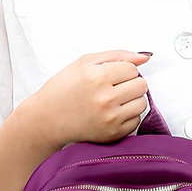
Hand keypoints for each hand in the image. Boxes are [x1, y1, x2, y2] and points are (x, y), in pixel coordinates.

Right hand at [33, 49, 151, 146]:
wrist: (47, 119)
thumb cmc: (63, 89)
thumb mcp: (84, 63)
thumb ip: (117, 56)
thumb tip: (144, 58)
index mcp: (97, 77)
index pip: (132, 69)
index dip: (123, 70)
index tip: (111, 75)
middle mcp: (105, 99)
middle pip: (141, 85)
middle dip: (131, 83)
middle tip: (114, 87)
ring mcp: (110, 119)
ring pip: (142, 103)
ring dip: (132, 99)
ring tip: (114, 100)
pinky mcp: (112, 134)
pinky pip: (136, 121)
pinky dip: (128, 116)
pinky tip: (112, 113)